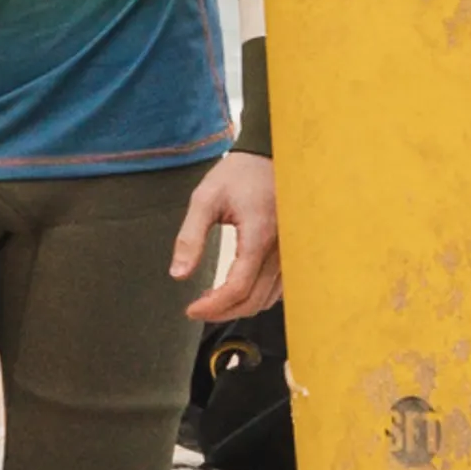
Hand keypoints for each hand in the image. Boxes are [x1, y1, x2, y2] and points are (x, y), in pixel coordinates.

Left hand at [170, 152, 279, 323]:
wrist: (270, 157)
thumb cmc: (238, 174)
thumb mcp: (206, 199)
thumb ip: (190, 237)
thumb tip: (178, 275)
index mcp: (259, 236)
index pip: (237, 288)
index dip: (212, 306)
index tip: (190, 309)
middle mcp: (281, 250)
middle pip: (253, 301)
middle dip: (222, 312)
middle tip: (197, 309)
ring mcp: (290, 254)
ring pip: (268, 299)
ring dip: (239, 307)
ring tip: (212, 302)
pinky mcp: (292, 254)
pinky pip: (278, 289)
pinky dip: (256, 297)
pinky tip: (236, 291)